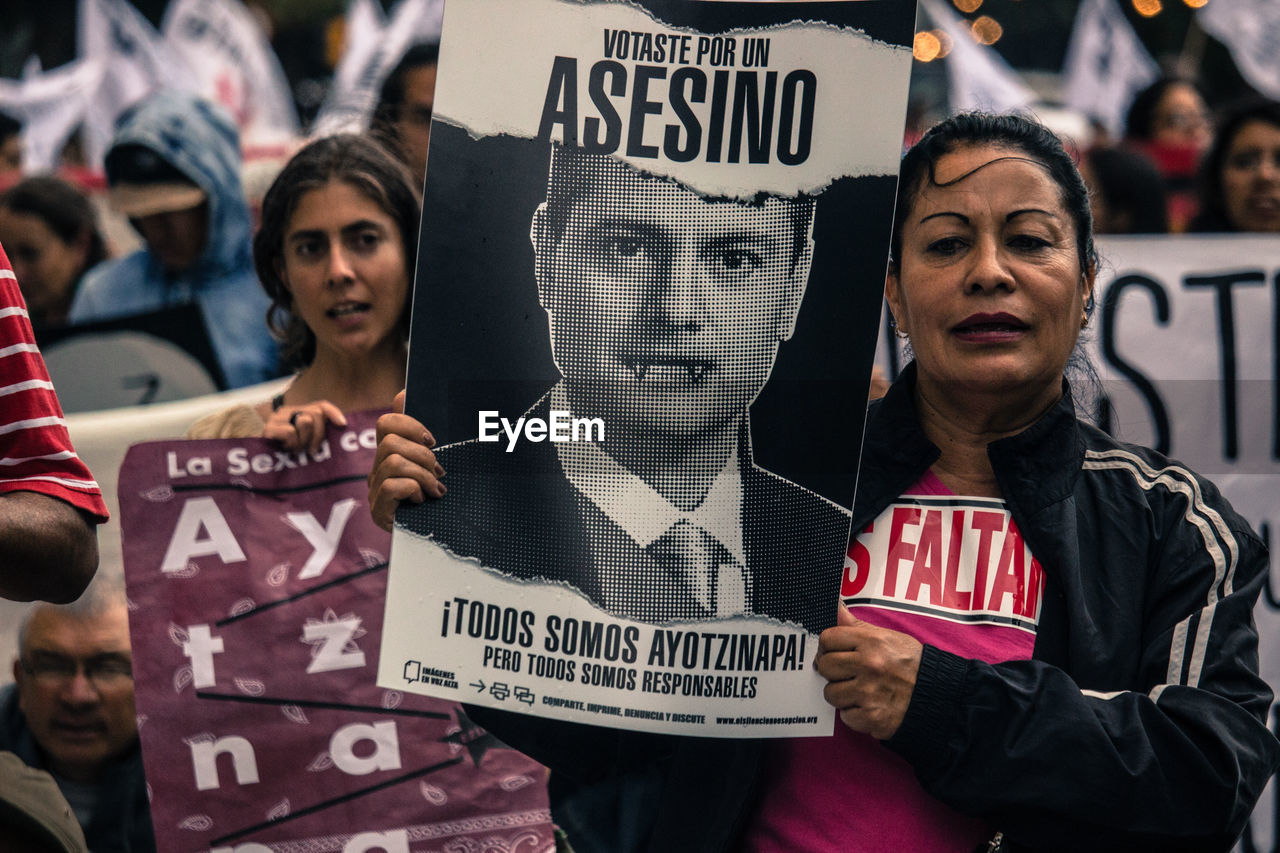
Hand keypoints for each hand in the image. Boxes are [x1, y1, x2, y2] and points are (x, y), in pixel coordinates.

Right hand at [264, 400, 346, 452]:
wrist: (265, 467)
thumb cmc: (292, 456)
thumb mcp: (310, 443)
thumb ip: (321, 432)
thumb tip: (342, 425)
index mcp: (299, 412)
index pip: (321, 405)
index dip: (333, 413)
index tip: (343, 424)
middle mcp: (287, 411)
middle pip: (316, 413)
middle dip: (318, 435)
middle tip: (311, 450)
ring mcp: (276, 418)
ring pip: (305, 421)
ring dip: (304, 441)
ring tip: (296, 450)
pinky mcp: (268, 429)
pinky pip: (290, 433)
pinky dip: (292, 444)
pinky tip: (286, 450)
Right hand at [368, 390, 445, 530]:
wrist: (441, 537)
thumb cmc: (440, 496)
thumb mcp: (435, 461)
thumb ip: (420, 432)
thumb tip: (404, 391)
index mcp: (391, 453)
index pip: (387, 423)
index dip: (409, 425)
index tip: (432, 441)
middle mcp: (379, 470)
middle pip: (389, 442)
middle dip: (421, 455)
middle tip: (439, 472)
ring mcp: (376, 491)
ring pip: (393, 462)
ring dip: (422, 475)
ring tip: (435, 489)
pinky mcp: (379, 511)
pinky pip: (391, 486)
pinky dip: (413, 490)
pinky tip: (422, 501)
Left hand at [815, 604, 922, 739]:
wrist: (938, 695)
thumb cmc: (913, 665)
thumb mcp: (889, 637)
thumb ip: (858, 626)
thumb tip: (837, 608)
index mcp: (871, 642)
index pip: (828, 638)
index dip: (828, 646)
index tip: (834, 652)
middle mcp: (869, 665)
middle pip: (825, 666)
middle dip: (833, 671)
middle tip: (847, 673)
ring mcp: (869, 692)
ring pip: (831, 693)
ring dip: (842, 694)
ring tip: (859, 690)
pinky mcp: (871, 717)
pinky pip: (845, 716)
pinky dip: (854, 714)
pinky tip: (868, 706)